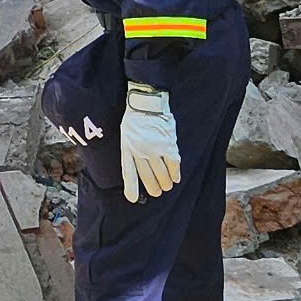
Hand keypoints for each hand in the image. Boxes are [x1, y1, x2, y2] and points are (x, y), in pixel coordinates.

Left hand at [119, 82, 180, 203]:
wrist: (146, 102)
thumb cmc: (134, 120)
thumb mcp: (125, 137)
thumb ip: (128, 155)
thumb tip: (131, 174)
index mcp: (128, 148)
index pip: (129, 172)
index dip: (132, 187)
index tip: (133, 198)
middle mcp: (141, 150)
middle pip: (148, 175)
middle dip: (152, 187)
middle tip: (156, 192)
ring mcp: (155, 147)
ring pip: (162, 172)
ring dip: (165, 182)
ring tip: (166, 186)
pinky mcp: (169, 144)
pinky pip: (173, 163)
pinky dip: (175, 173)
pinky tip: (175, 178)